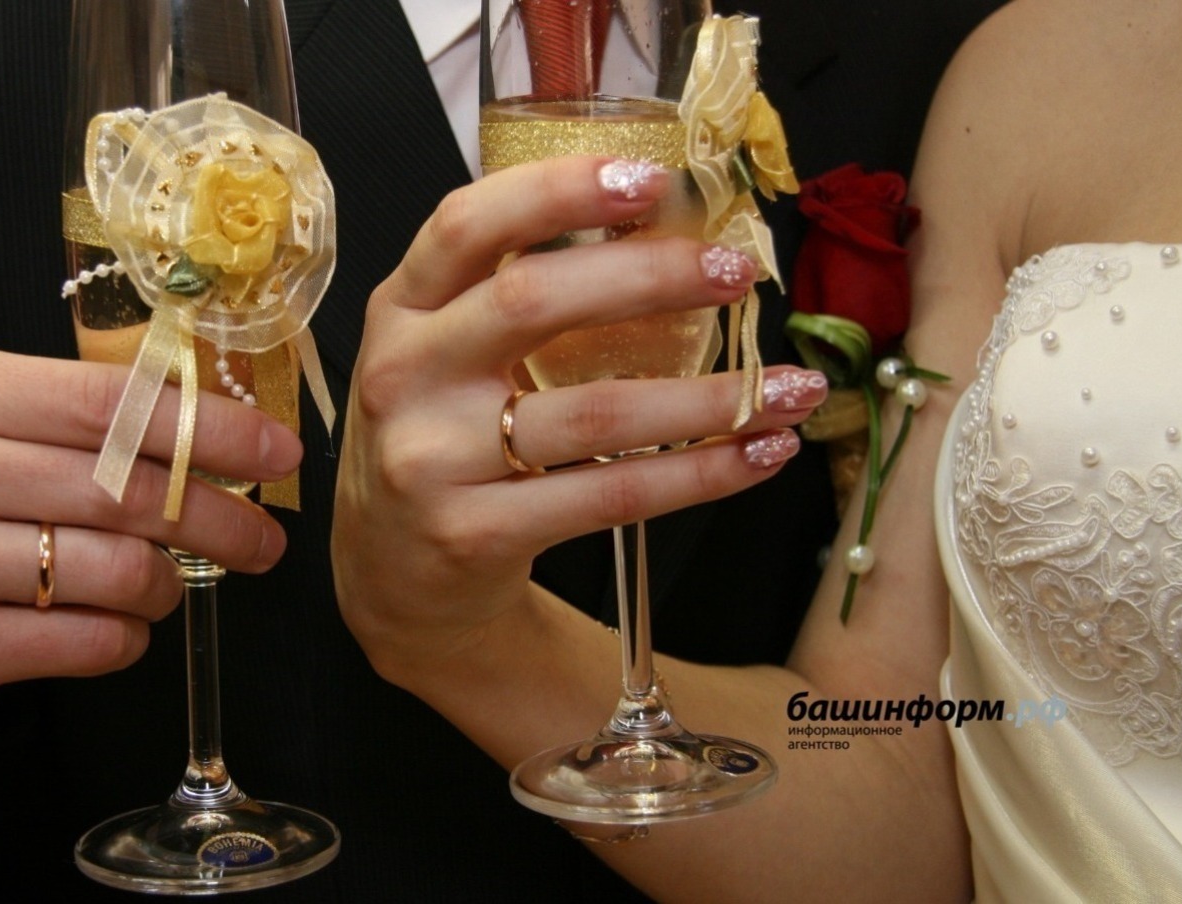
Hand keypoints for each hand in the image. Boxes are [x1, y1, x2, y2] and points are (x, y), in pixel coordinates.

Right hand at [0, 349, 301, 740]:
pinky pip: (86, 639)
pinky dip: (125, 637)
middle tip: (262, 542)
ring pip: (114, 568)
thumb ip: (73, 418)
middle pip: (125, 487)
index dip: (211, 426)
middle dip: (216, 517)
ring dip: (166, 585)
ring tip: (166, 586)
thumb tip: (218, 423)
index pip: (111, 400)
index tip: (277, 452)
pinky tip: (119, 628)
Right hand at [332, 156, 825, 681]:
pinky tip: (758, 453)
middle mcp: (406, 375)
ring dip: (709, 397)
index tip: (651, 178)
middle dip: (650, 278)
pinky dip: (699, 474)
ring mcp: (433, 459)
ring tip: (790, 386)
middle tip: (737, 274)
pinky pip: (611, 496)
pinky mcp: (475, 533)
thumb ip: (513, 292)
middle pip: (531, 303)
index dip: (559, 190)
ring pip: (594, 413)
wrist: (392, 571)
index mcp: (402, 308)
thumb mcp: (443, 351)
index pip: (467, 225)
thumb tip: (663, 230)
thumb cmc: (440, 438)